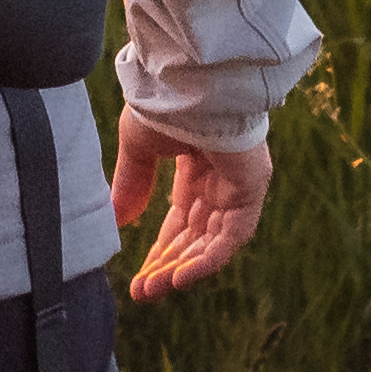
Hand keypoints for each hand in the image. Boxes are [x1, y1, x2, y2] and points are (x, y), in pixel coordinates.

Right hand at [110, 112, 272, 302]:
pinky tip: (179, 279)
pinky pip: (231, 237)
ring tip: (153, 289)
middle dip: (168, 264)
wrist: (188, 79)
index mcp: (196, 163)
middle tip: (143, 292)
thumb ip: (132, 183)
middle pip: (195, 235)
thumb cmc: (163, 101)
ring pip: (212, 241)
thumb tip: (119, 221)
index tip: (138, 277)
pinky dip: (207, 260)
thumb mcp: (137, 145)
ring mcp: (238, 184)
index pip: (181, 219)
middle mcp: (220, 178)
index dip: (160, 248)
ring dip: (183, 267)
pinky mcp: (250, 189)